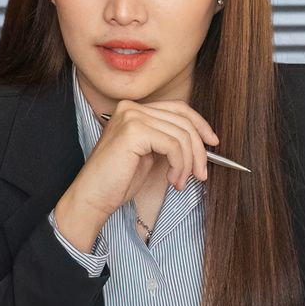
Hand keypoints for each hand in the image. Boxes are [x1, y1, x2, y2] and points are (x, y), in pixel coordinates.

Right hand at [54, 98, 218, 251]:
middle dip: (198, 149)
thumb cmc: (118, 181)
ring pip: (181, 134)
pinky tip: (172, 180)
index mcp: (134, 110)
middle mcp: (132, 108)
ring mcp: (132, 117)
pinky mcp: (134, 131)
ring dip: (188, 163)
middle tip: (201, 174)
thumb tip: (201, 141)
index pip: (178, 109)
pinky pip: (173, 145)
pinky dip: (179, 165)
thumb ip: (168, 141)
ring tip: (180, 182)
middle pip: (183, 120)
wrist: (92, 197)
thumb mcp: (150, 155)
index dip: (200, 124)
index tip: (212, 143)